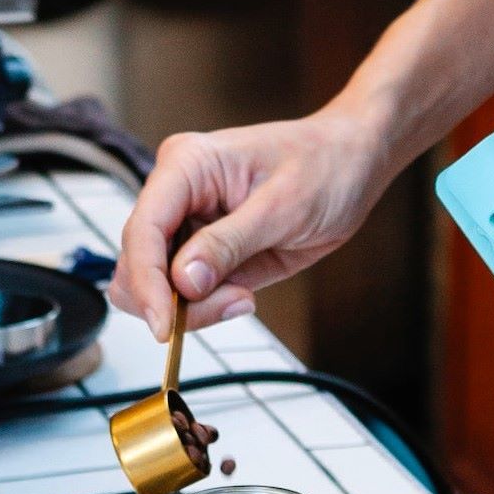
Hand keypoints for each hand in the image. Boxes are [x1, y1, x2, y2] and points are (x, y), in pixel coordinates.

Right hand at [110, 105, 389, 338]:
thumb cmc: (324, 167)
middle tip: (230, 305)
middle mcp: (178, 195)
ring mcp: (191, 225)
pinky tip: (244, 297)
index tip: (162, 327)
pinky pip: (191, 292)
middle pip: (140, 263)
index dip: (146, 282)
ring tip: (244, 298)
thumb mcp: (282, 208)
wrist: (353, 166)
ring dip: (194, 307)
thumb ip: (229, 245)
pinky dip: (209, 306)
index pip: (143, 230)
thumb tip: (183, 282)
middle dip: (172, 300)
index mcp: (185, 166)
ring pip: (160, 285)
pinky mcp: (210, 253)